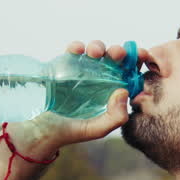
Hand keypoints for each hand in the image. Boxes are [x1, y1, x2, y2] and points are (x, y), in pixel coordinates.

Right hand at [8, 39, 151, 153]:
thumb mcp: (96, 130)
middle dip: (118, 52)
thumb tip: (123, 91)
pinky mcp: (62, 66)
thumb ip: (115, 118)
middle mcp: (98, 80)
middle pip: (113, 60)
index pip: (128, 73)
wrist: (37, 131)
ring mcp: (81, 71)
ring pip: (94, 52)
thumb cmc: (68, 132)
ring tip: (96, 53)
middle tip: (118, 54)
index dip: (136, 62)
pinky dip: (76, 46)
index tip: (142, 55)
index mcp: (110, 92)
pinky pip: (72, 51)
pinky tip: (78, 50)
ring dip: (98, 46)